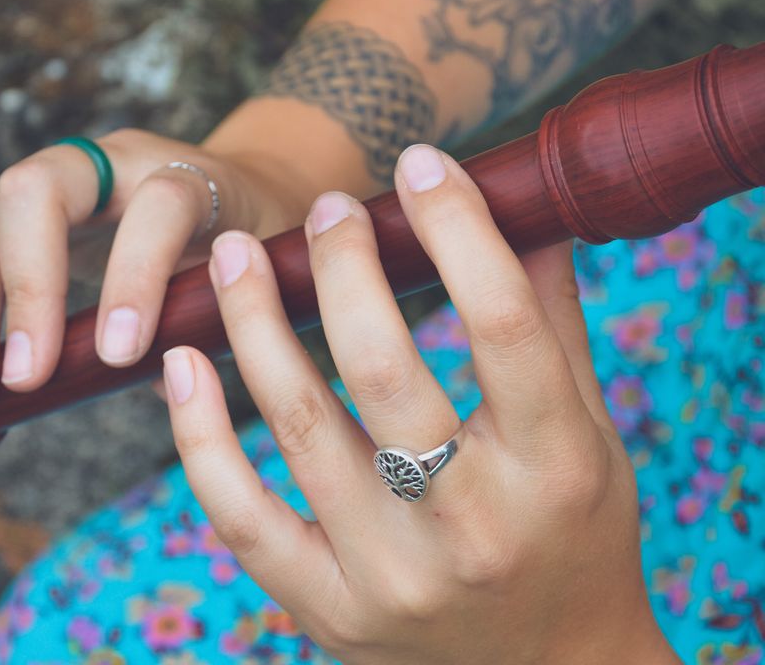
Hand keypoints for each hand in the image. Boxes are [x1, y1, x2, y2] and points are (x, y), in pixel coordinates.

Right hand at [0, 129, 296, 391]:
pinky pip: (5, 233)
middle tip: (29, 371)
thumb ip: (223, 318)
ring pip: (10, 207)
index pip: (162, 205)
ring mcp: (81, 175)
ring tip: (1, 367)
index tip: (121, 353)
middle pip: (44, 187)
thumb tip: (167, 381)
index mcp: (195, 176)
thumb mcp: (260, 270)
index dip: (137, 276)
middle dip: (29, 280)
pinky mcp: (53, 202)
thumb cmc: (254, 237)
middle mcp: (126, 163)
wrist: (241, 192)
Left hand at [162, 144, 679, 663]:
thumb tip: (534, 215)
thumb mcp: (592, 431)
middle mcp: (473, 525)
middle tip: (324, 209)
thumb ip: (555, 321)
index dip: (457, 227)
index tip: (420, 165)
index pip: (502, 322)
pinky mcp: (333, 611)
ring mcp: (393, 576)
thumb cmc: (579, 535)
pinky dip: (201, 436)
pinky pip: (244, 517)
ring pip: (301, 429)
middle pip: (385, 367)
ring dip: (255, 326)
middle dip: (342, 267)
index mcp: (557, 466)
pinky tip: (183, 364)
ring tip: (233, 255)